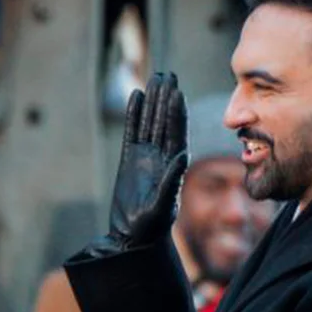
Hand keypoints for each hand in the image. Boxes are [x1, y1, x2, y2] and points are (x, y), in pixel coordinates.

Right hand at [94, 74, 187, 254]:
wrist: (134, 237)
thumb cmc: (151, 226)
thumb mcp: (162, 204)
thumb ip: (171, 180)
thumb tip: (182, 155)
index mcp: (173, 164)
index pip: (176, 132)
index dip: (176, 111)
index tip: (176, 91)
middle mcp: (161, 156)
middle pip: (163, 120)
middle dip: (165, 98)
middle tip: (167, 74)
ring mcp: (145, 157)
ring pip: (148, 122)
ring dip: (151, 101)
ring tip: (153, 79)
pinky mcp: (129, 161)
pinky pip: (132, 132)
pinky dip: (133, 115)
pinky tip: (135, 97)